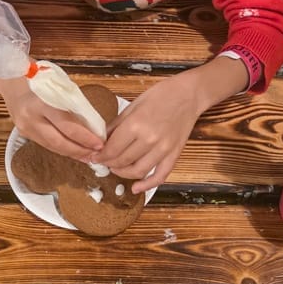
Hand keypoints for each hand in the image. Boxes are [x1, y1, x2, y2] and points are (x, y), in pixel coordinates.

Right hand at [0, 77, 104, 159]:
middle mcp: (31, 118)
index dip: (85, 138)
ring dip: (71, 153)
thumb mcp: (58, 86)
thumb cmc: (39, 77)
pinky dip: (61, 149)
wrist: (10, 78)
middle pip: (58, 142)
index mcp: (41, 103)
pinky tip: (73, 151)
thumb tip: (92, 125)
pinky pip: (45, 144)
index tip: (100, 143)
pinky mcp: (23, 132)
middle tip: (96, 154)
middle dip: (79, 151)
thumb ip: (72, 105)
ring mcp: (25, 127)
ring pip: (51, 147)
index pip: (67, 126)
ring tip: (88, 156)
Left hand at [92, 73, 201, 193]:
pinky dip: (147, 185)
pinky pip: (160, 176)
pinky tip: (136, 188)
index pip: (111, 149)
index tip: (94, 157)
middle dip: (108, 163)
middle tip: (103, 161)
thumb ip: (116, 125)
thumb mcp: (133, 106)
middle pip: (122, 161)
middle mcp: (149, 139)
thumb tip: (101, 141)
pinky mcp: (174, 155)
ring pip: (137, 171)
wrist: (188, 95)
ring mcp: (163, 149)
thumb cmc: (160, 95)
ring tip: (116, 168)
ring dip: (122, 173)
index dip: (99, 156)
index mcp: (136, 124)